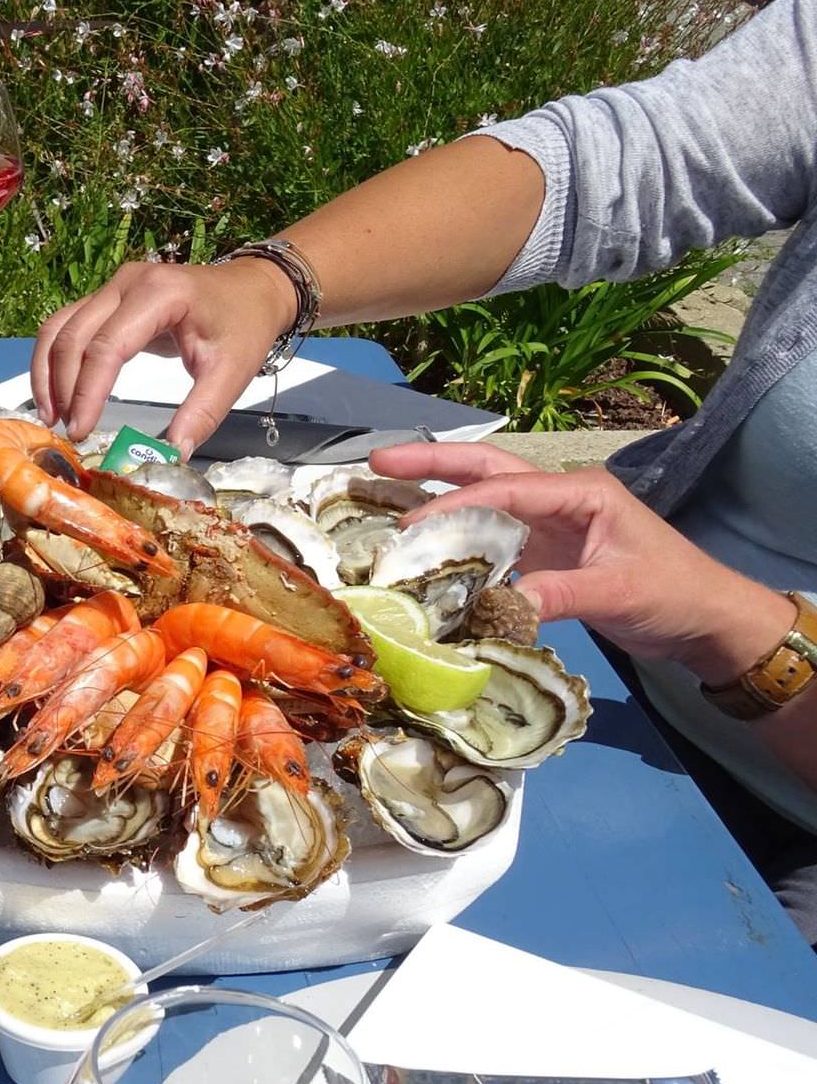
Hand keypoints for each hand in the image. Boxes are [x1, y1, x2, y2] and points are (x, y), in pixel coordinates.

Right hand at [32, 258, 296, 451]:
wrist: (251, 288)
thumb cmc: (243, 325)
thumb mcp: (232, 373)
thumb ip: (201, 414)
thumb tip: (172, 457)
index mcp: (160, 294)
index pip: (108, 346)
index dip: (88, 392)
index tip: (82, 431)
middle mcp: (127, 283)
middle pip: (73, 336)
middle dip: (63, 388)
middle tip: (69, 432)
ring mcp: (112, 287)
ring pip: (58, 328)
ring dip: (47, 374)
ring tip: (52, 417)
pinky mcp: (106, 298)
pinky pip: (65, 325)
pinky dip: (53, 361)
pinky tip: (55, 395)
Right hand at [371, 442, 795, 683]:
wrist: (707, 621)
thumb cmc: (675, 595)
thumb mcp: (618, 593)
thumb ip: (558, 595)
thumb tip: (500, 607)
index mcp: (580, 493)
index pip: (504, 490)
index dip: (452, 505)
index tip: (408, 525)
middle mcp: (560, 499)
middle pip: (486, 470)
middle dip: (431, 463)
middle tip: (376, 463)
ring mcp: (551, 525)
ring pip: (484, 497)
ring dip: (436, 492)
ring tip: (383, 488)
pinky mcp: (545, 552)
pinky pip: (490, 537)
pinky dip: (454, 537)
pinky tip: (423, 546)